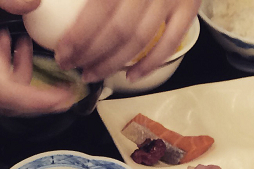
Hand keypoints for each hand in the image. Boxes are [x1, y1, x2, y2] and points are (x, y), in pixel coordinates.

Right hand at [0, 0, 76, 114]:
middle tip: (55, 80)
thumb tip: (34, 8)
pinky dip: (0, 79)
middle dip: (35, 97)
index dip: (39, 102)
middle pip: (4, 103)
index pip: (7, 92)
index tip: (64, 97)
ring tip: (20, 47)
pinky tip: (1, 49)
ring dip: (16, 82)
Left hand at [55, 0, 200, 82]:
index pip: (99, 9)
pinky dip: (150, 64)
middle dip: (91, 55)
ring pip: (139, 41)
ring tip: (92, 74)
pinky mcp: (190, 5)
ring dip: (113, 64)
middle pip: (118, 31)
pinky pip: (170, 42)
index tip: (62, 52)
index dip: (79, 36)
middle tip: (72, 66)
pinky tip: (131, 76)